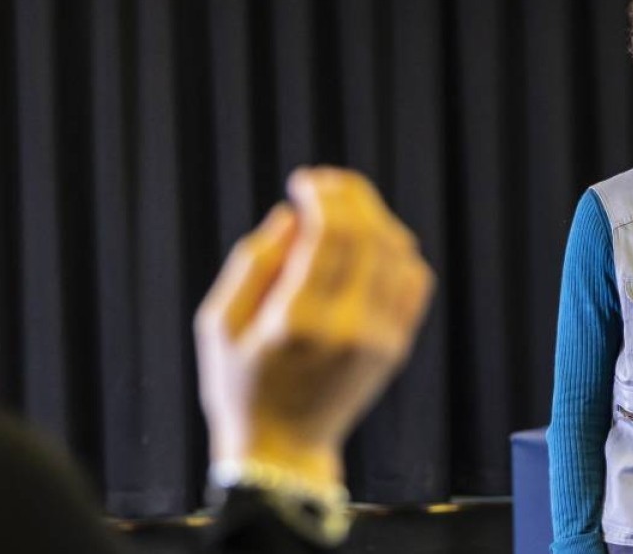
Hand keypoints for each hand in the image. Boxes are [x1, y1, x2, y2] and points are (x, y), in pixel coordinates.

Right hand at [195, 167, 434, 488]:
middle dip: (349, 196)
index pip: (332, 233)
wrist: (283, 450)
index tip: (303, 182)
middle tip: (325, 184)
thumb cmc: (239, 384)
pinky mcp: (396, 347)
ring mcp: (380, 339)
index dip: (322, 194)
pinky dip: (397, 251)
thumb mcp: (218, 325)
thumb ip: (252, 264)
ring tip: (343, 210)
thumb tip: (291, 215)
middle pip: (370, 234)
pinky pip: (414, 282)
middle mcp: (348, 327)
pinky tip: (369, 244)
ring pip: (397, 252)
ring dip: (374, 218)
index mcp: (298, 320)